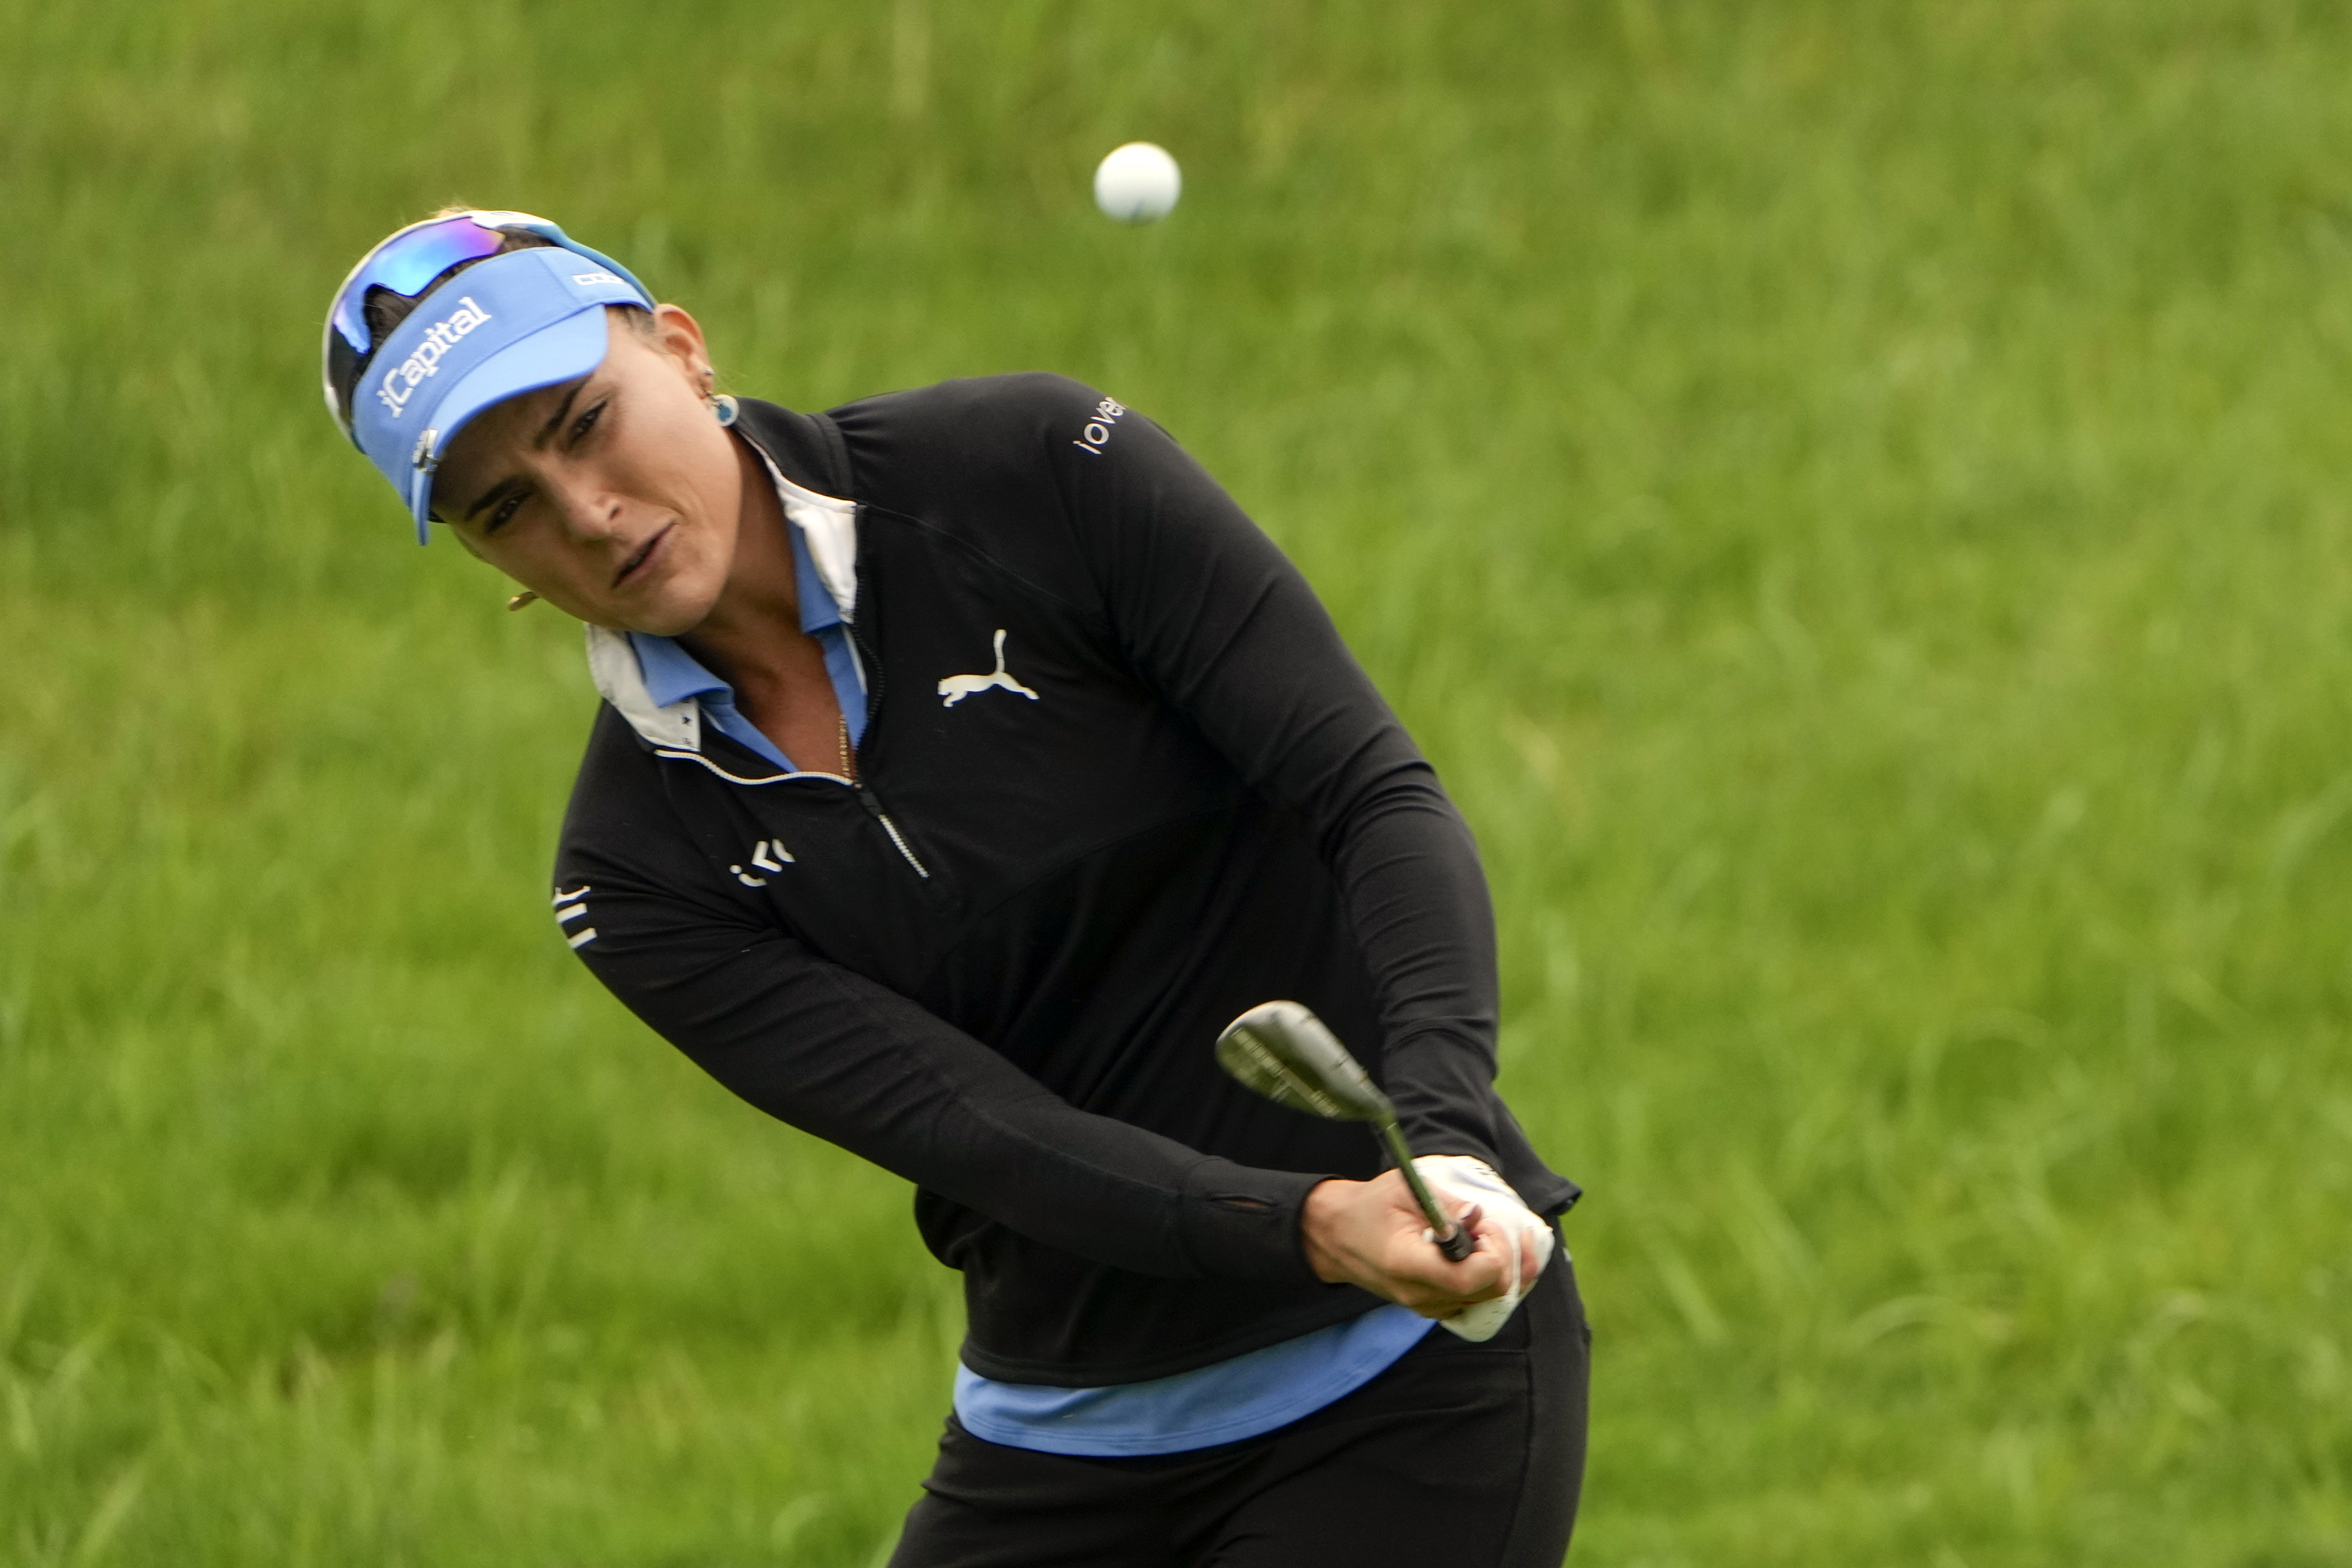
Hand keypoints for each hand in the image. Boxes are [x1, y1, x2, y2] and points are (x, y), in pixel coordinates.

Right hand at [1299, 1169, 1549, 1318]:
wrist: (1337, 1237)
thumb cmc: (1371, 1206)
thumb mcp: (1405, 1189)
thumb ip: (1445, 1204)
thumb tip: (1478, 1216)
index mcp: (1408, 1264)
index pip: (1471, 1278)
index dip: (1493, 1251)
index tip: (1483, 1223)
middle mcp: (1419, 1295)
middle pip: (1491, 1293)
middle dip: (1504, 1257)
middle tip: (1487, 1227)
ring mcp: (1426, 1308)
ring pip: (1490, 1302)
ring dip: (1500, 1269)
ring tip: (1483, 1237)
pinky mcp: (1433, 1310)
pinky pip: (1477, 1304)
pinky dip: (1489, 1281)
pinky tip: (1480, 1254)